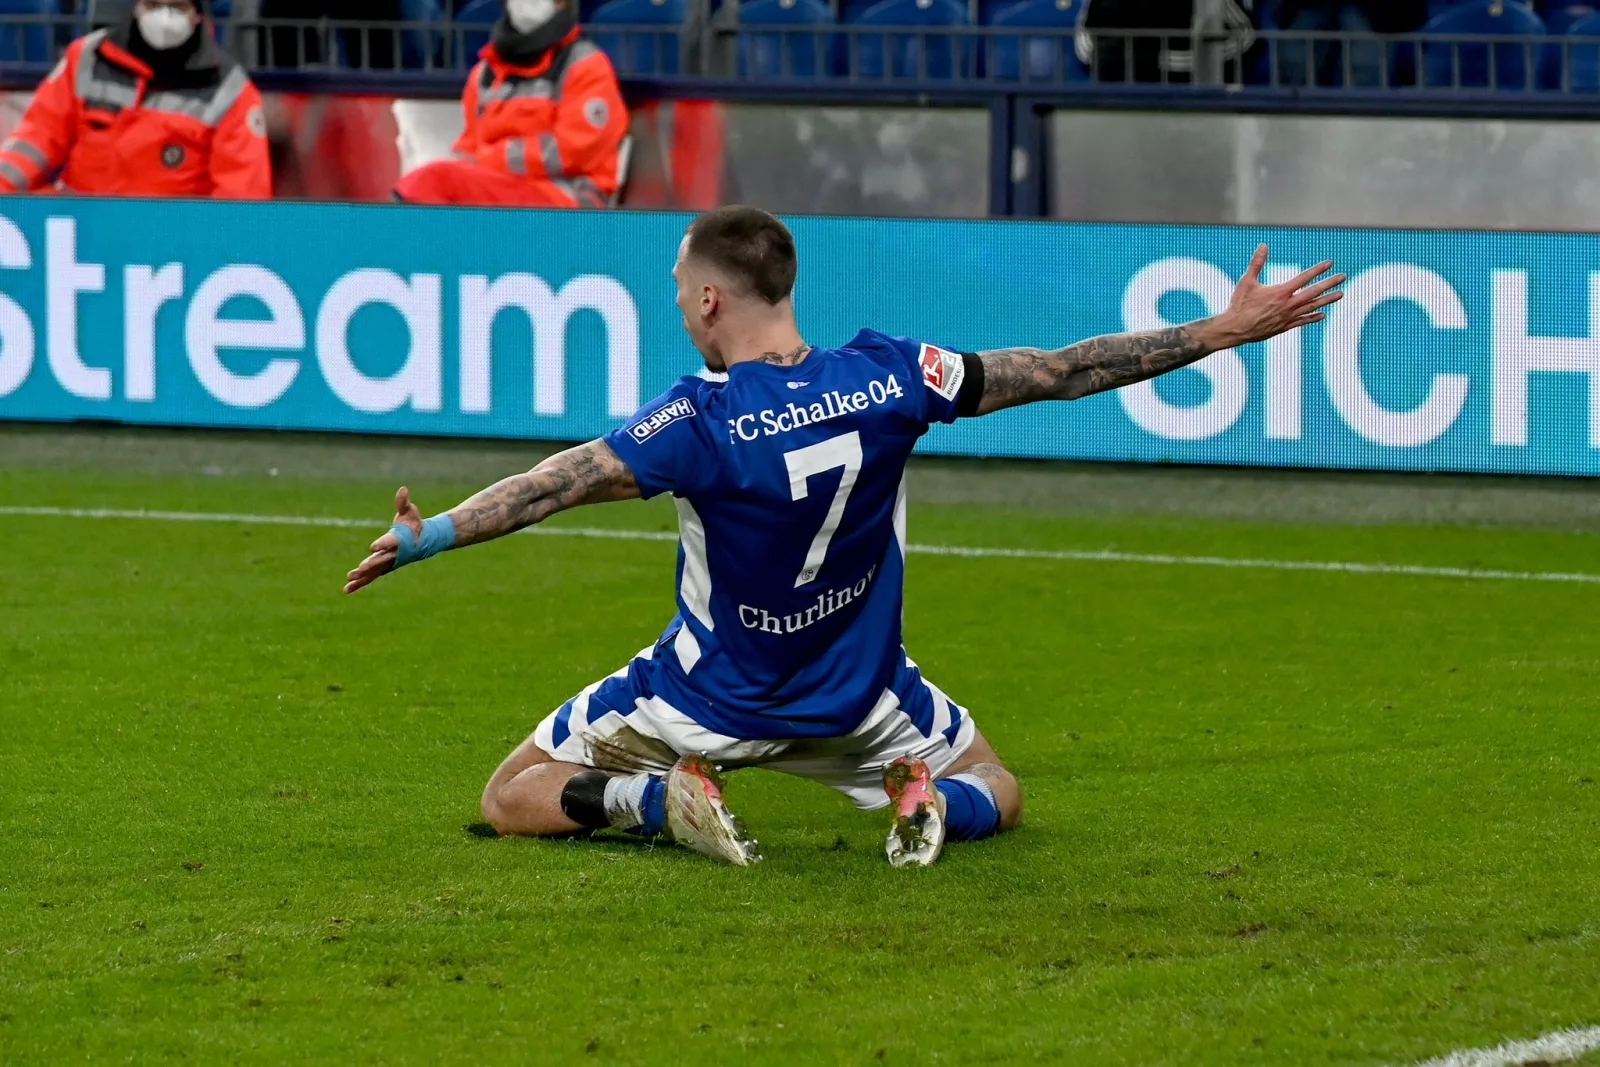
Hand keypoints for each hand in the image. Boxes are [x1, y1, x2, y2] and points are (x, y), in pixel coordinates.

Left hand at [343, 487, 422, 593]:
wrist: (424, 542)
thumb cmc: (415, 524)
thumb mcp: (410, 512)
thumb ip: (403, 503)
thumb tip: (403, 489)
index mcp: (399, 541)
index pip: (390, 543)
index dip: (382, 544)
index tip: (373, 547)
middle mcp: (393, 554)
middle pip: (381, 560)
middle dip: (370, 565)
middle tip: (360, 568)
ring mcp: (388, 563)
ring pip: (374, 572)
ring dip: (362, 577)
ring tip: (349, 579)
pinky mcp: (383, 568)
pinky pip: (370, 577)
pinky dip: (359, 583)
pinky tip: (346, 589)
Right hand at [1209, 244, 1345, 348]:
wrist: (1234, 329)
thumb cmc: (1239, 304)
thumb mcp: (1247, 281)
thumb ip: (1257, 263)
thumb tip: (1263, 245)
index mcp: (1280, 292)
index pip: (1304, 278)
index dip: (1317, 270)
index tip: (1329, 263)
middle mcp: (1287, 305)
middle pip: (1314, 292)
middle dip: (1329, 284)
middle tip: (1342, 277)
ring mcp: (1287, 317)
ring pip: (1312, 307)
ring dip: (1327, 300)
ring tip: (1340, 294)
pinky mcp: (1284, 327)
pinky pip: (1303, 321)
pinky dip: (1313, 317)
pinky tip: (1322, 314)